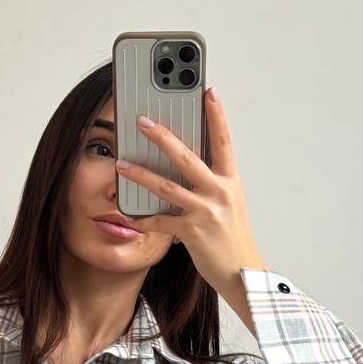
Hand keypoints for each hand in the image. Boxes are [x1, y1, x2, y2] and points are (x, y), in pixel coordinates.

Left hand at [114, 87, 269, 301]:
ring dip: (140, 174)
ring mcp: (206, 211)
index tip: (207, 91)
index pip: (223, 141)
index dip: (216, 115)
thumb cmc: (232, 237)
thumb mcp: (229, 203)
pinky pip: (160, 221)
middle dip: (161, 136)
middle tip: (142, 121)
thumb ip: (211, 182)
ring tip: (121, 165)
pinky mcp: (192, 231)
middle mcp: (220, 191)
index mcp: (230, 180)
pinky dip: (142, 218)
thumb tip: (186, 162)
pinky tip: (127, 214)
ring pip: (167, 186)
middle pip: (186, 156)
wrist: (241, 271)